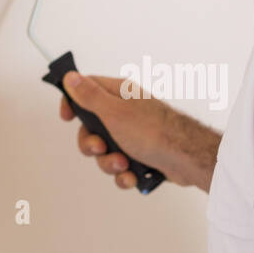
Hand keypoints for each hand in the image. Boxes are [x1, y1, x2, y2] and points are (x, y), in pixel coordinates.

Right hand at [60, 72, 220, 192]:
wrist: (186, 158)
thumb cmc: (154, 131)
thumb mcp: (114, 112)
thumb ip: (89, 95)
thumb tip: (71, 76)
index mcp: (118, 95)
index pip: (85, 90)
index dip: (72, 103)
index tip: (66, 117)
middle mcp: (125, 112)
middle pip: (91, 128)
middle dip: (93, 145)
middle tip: (102, 148)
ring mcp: (133, 135)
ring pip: (105, 152)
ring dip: (110, 163)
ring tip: (124, 164)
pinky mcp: (142, 155)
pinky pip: (121, 167)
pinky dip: (124, 175)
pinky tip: (133, 176)